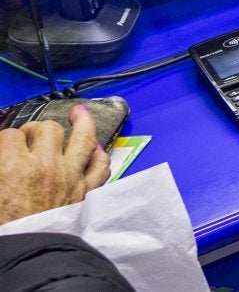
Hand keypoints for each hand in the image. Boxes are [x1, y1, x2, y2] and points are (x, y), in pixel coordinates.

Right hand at [0, 105, 110, 224]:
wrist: (25, 255)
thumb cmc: (4, 227)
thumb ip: (0, 167)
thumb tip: (3, 157)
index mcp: (13, 166)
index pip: (10, 135)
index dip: (7, 138)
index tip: (6, 143)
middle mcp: (45, 165)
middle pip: (47, 129)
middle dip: (37, 128)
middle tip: (31, 135)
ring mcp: (69, 176)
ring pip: (82, 137)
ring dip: (82, 122)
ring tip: (79, 113)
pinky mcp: (84, 191)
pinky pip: (100, 166)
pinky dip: (100, 156)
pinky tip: (97, 149)